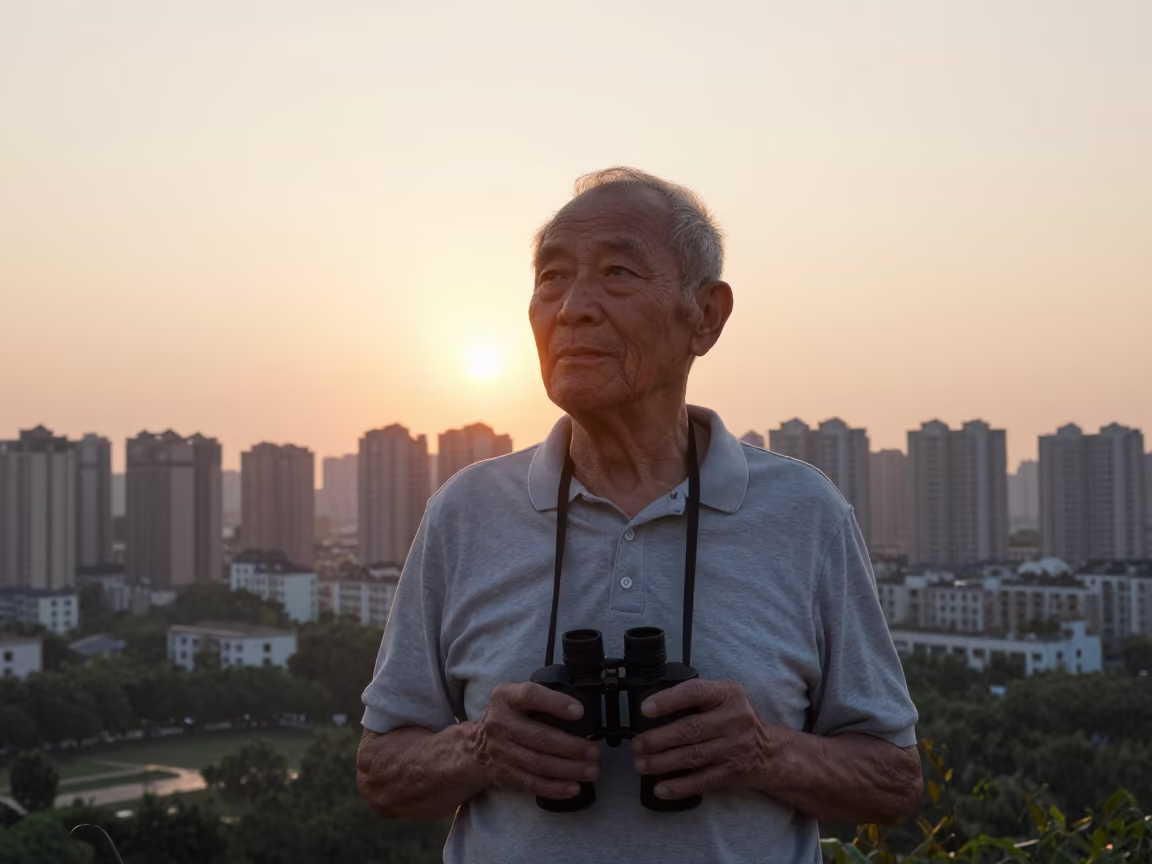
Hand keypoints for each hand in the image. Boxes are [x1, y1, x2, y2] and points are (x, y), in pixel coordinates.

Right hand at [469, 682, 600, 799]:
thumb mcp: (514, 697)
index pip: (530, 695)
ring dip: (569, 769)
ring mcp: (500, 751)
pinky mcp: (504, 773)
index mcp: (505, 697)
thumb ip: (540, 698)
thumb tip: (581, 710)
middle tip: (594, 751)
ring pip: (538, 763)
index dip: (555, 703)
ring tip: (591, 770)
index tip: (580, 711)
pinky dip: (555, 787)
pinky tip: (573, 787)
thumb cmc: (507, 717)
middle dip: (572, 747)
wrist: (474, 747)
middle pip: (539, 737)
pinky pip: (532, 783)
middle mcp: (500, 723)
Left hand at [631, 679, 779, 800]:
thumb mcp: (726, 697)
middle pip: (689, 729)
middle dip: (657, 739)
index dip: (668, 700)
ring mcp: (733, 748)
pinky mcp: (731, 772)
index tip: (645, 709)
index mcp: (728, 694)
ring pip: (691, 756)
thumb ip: (697, 698)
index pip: (695, 691)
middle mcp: (733, 719)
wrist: (770, 752)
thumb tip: (654, 707)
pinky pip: (701, 781)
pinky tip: (660, 788)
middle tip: (636, 745)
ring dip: (662, 762)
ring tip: (641, 764)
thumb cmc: (738, 720)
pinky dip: (679, 786)